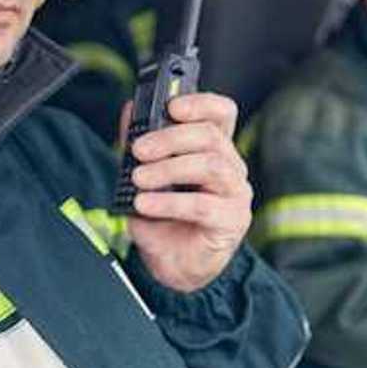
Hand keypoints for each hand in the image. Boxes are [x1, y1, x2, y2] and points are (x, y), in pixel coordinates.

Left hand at [121, 93, 251, 292]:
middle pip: (211, 137)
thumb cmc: (163, 219)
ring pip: (211, 166)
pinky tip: (146, 204)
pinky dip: (169, 202)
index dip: (201, 103)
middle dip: (170, 139)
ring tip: (139, 179)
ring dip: (169, 169)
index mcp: (213, 150)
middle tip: (139, 150)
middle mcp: (231, 168)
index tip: (172, 106)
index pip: (221, 113)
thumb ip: (141, 145)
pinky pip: (202, 205)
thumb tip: (130, 110)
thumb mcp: (145, 177)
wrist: (171, 264)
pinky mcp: (231, 221)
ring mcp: (235, 194)